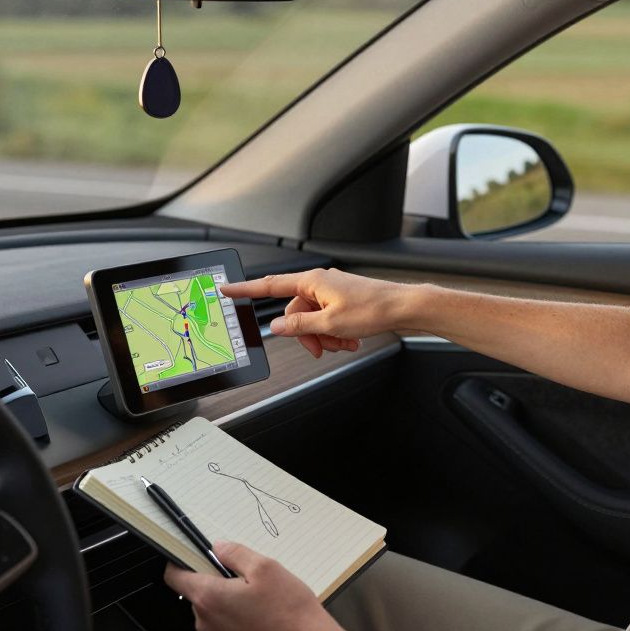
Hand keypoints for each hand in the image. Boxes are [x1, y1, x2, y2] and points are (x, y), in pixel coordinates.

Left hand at [163, 541, 342, 630]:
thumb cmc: (288, 609)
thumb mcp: (265, 568)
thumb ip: (236, 554)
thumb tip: (219, 546)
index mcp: (209, 597)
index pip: (175, 576)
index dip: (181, 561)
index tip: (194, 554)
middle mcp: (205, 620)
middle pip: (195, 590)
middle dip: (214, 578)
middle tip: (242, 573)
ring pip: (210, 605)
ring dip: (226, 596)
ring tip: (255, 594)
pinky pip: (221, 620)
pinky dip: (234, 611)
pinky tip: (257, 608)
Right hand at [220, 268, 412, 357]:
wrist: (403, 307)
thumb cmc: (373, 309)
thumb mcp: (330, 324)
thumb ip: (299, 326)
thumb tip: (276, 326)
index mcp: (311, 282)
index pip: (270, 285)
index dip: (246, 289)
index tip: (227, 289)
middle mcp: (319, 283)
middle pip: (295, 313)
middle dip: (307, 334)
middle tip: (321, 349)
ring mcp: (332, 291)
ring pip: (313, 319)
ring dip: (324, 337)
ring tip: (343, 343)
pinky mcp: (343, 300)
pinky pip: (328, 319)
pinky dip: (335, 333)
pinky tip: (350, 340)